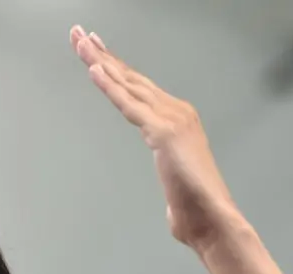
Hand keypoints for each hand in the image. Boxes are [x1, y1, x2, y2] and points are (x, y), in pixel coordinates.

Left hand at [69, 25, 245, 252]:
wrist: (213, 220)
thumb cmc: (196, 208)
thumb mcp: (177, 185)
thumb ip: (173, 184)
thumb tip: (173, 203)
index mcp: (178, 119)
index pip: (139, 88)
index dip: (115, 68)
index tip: (95, 51)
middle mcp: (176, 111)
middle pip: (130, 77)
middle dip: (102, 54)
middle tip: (78, 34)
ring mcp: (171, 119)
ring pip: (127, 84)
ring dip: (100, 61)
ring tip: (80, 41)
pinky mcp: (162, 132)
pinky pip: (129, 105)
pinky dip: (110, 87)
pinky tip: (93, 70)